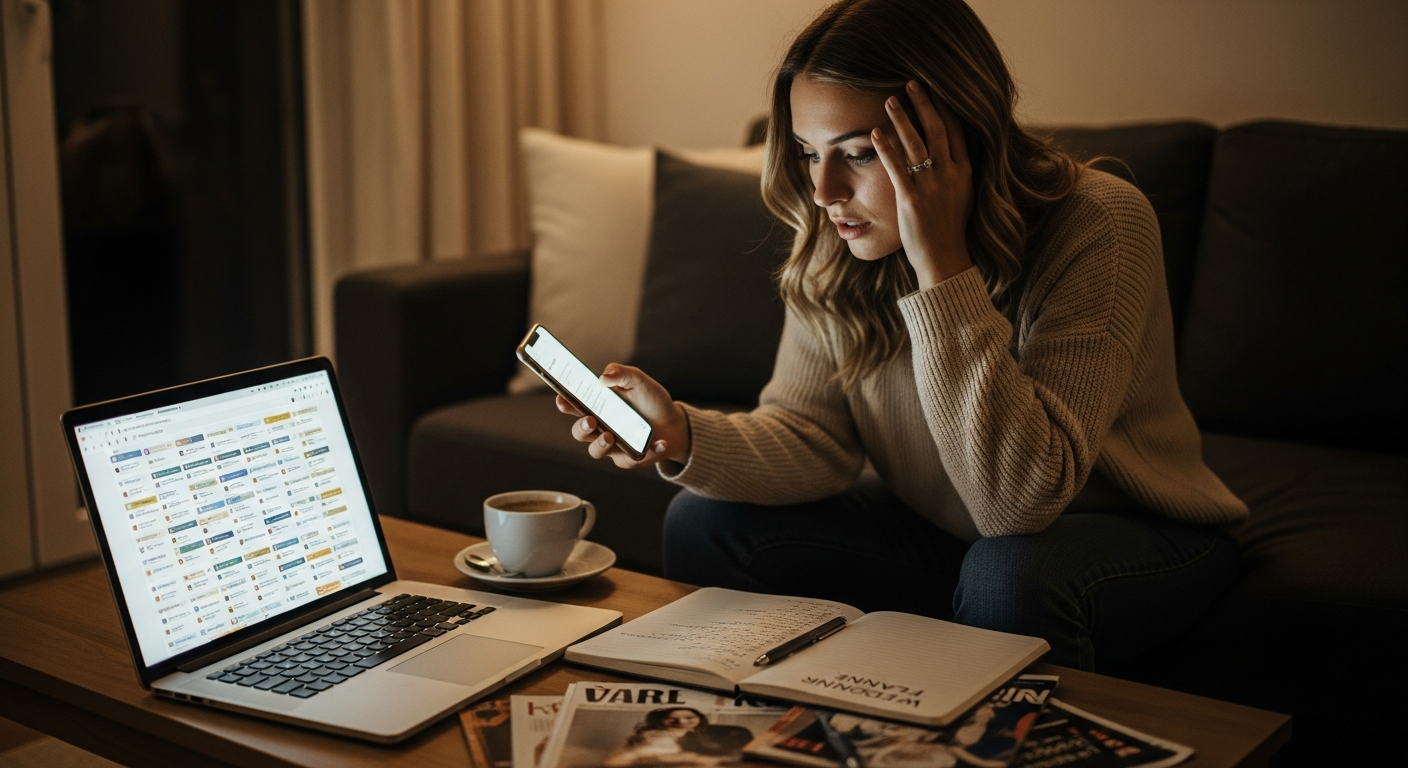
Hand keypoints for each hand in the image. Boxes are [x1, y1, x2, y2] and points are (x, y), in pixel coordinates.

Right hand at [555, 364, 690, 469]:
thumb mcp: (638, 381)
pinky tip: (660, 443)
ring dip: (600, 445)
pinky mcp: (629, 458)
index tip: (562, 399)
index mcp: (598, 406)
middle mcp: (600, 427)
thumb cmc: (650, 400)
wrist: (673, 422)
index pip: (574, 406)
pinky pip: (632, 460)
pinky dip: (648, 452)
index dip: (565, 403)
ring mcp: (613, 445)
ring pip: (596, 451)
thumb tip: (603, 376)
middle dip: (581, 428)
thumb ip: (621, 374)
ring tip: (611, 437)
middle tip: (591, 421)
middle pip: (579, 432)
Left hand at [871, 80, 973, 288]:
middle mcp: (950, 175)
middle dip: (924, 104)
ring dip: (903, 119)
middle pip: (938, 130)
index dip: (945, 107)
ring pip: (917, 144)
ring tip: (891, 100)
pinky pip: (897, 168)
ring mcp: (931, 187)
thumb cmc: (949, 229)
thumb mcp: (963, 195)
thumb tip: (952, 151)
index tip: (935, 89)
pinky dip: (886, 148)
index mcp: (965, 172)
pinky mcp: (911, 200)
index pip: (957, 131)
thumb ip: (957, 171)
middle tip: (912, 83)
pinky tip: (875, 132)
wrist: (945, 259)